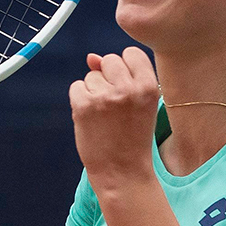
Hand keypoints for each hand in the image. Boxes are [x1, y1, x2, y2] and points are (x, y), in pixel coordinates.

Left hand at [69, 46, 158, 192]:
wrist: (122, 172)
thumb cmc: (133, 138)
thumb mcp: (140, 104)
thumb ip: (122, 76)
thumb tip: (91, 57)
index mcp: (149, 87)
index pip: (131, 54)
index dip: (126, 68)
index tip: (126, 86)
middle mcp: (127, 89)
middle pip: (109, 60)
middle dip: (108, 77)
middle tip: (115, 104)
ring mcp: (104, 97)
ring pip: (91, 75)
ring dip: (94, 90)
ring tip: (105, 115)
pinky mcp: (83, 106)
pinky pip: (76, 87)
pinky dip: (80, 100)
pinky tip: (92, 118)